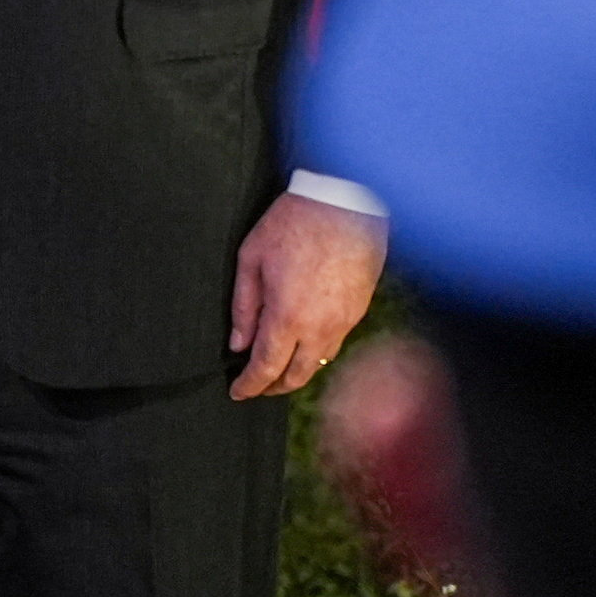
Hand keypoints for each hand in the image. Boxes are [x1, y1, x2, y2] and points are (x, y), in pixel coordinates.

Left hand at [228, 189, 382, 400]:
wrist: (347, 203)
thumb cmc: (293, 224)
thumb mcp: (252, 259)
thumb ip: (244, 306)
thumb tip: (238, 344)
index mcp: (287, 317)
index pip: (266, 368)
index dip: (249, 386)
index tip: (236, 393)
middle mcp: (319, 328)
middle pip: (296, 376)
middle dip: (273, 388)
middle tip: (255, 386)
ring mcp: (344, 321)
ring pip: (319, 363)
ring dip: (297, 372)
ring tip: (278, 368)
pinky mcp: (359, 311)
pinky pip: (336, 344)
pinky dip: (316, 353)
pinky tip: (304, 344)